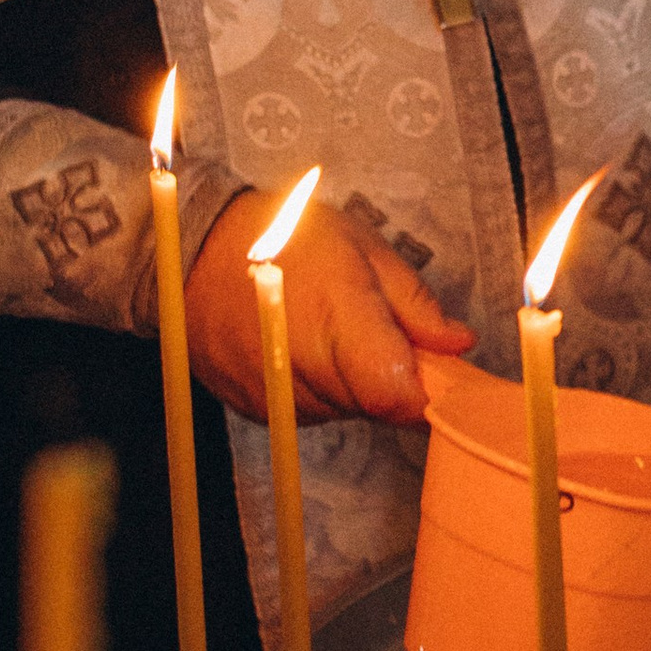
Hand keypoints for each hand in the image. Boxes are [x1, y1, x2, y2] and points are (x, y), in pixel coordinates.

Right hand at [185, 190, 474, 424]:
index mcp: (338, 322)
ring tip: (332, 332)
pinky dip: (318, 389)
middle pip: (374, 406)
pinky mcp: (254, 409)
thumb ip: (413, 303)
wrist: (192, 250)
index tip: (435, 370)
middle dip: (390, 378)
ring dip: (353, 384)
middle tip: (379, 332)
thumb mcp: (362, 247)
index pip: (396, 395)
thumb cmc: (286, 237)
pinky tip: (303, 348)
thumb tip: (458, 343)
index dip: (426, 391)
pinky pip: (308, 412)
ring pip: (343, 412)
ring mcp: (274, 395)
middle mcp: (303, 369)